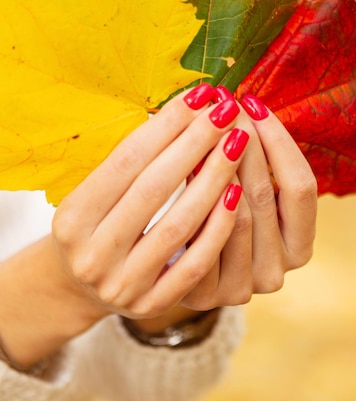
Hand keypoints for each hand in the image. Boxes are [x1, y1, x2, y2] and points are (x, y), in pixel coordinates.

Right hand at [52, 85, 249, 320]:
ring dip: (214, 178)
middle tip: (227, 110)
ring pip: (179, 224)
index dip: (166, 125)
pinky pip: (195, 264)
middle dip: (195, 143)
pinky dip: (218, 227)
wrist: (82, 287)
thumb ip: (130, 163)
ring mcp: (122, 285)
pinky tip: (237, 192)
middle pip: (153, 188)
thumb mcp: (95, 195)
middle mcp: (92, 255)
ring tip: (239, 141)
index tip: (200, 95)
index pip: (126, 162)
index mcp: (71, 219)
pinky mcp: (152, 305)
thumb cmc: (96, 226)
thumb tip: (188, 110)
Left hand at [181, 92, 316, 309]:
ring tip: (201, 123)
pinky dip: (197, 197)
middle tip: (221, 103)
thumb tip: (244, 105)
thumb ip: (255, 162)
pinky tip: (184, 163)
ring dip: (218, 162)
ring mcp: (243, 288)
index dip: (279, 141)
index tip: (254, 102)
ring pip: (237, 214)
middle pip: (265, 195)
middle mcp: (277, 272)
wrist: (171, 269)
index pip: (301, 187)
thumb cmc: (215, 219)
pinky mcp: (206, 295)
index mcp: (300, 247)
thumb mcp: (246, 195)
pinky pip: (203, 238)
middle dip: (243, 140)